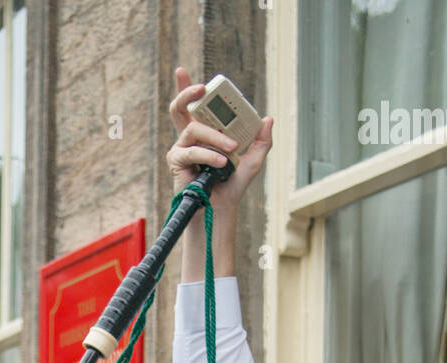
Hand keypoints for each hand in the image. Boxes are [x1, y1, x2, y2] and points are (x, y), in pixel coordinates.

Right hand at [167, 67, 272, 210]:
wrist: (222, 208)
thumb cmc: (233, 184)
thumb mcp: (253, 160)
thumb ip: (262, 141)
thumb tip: (268, 120)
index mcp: (203, 132)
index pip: (192, 106)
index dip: (184, 87)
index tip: (182, 70)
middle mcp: (188, 137)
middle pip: (178, 108)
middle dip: (186, 93)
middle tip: (202, 88)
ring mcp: (181, 149)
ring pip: (194, 130)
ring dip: (215, 137)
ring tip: (232, 149)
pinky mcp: (177, 162)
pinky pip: (192, 151)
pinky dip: (209, 155)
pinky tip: (221, 163)